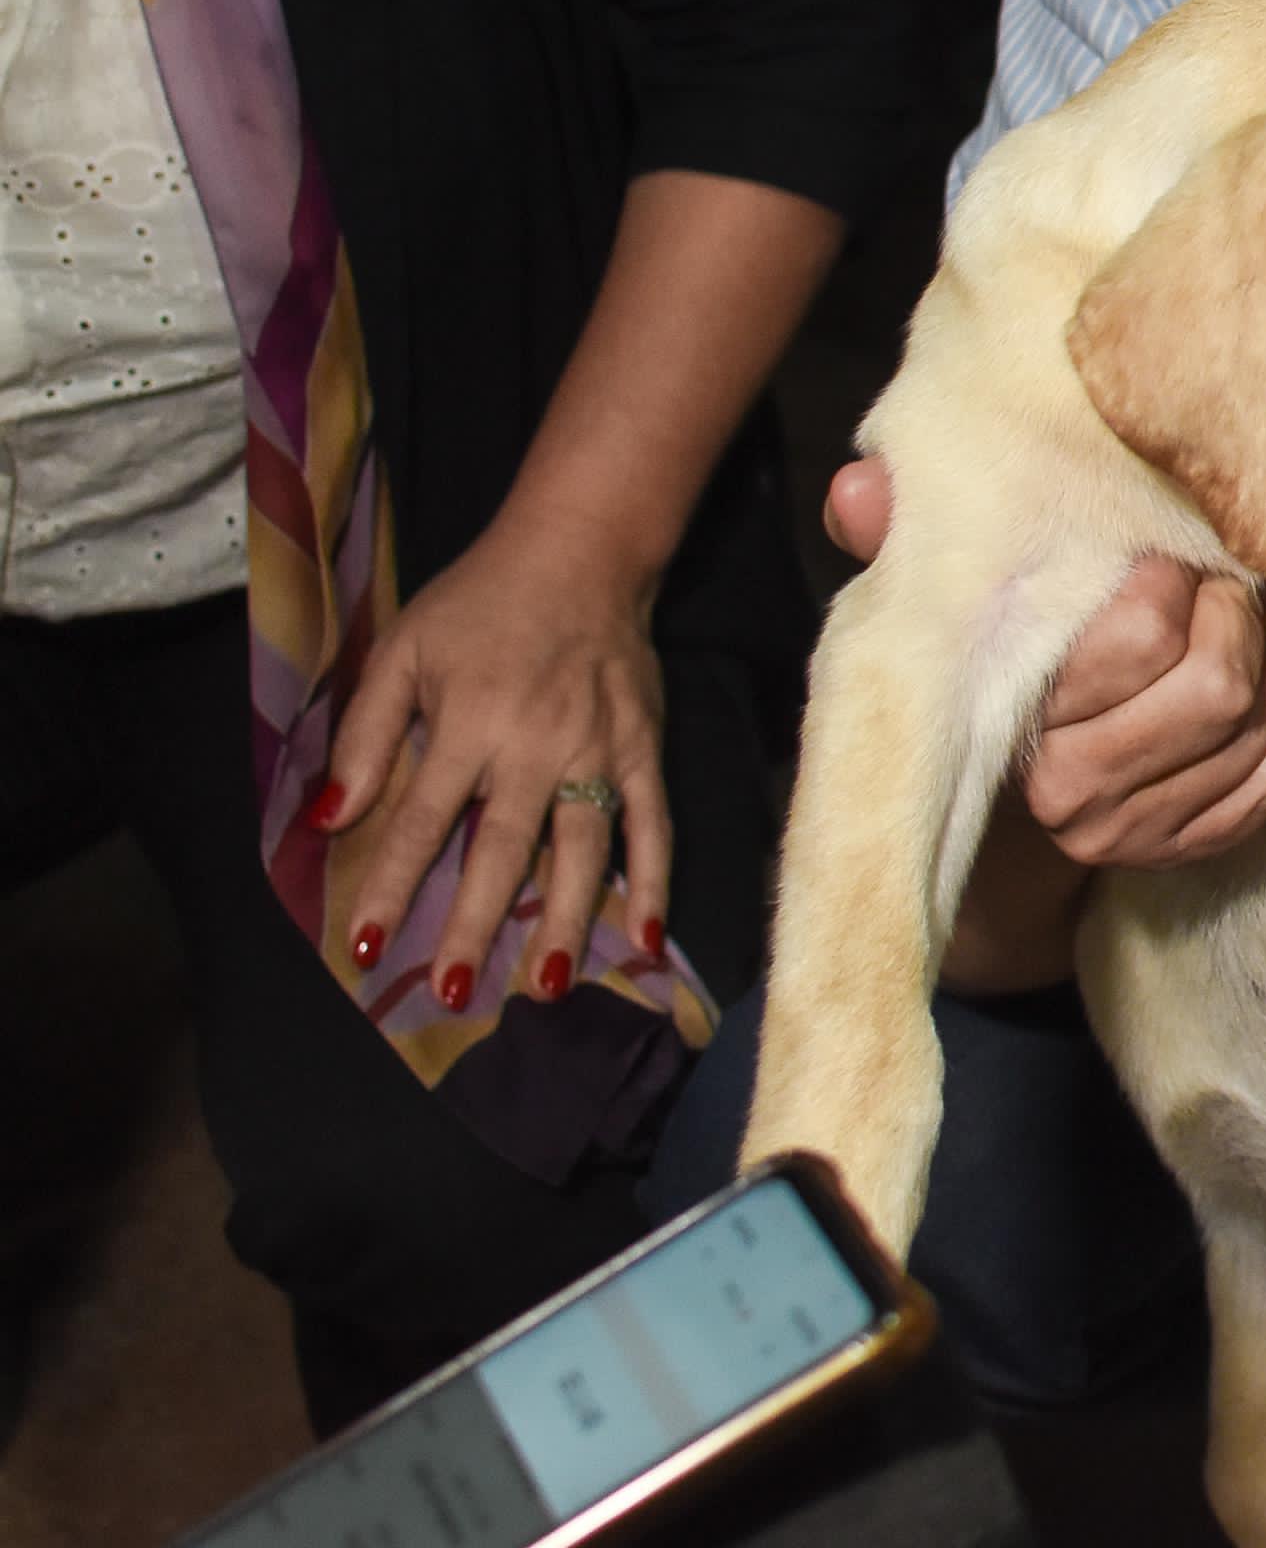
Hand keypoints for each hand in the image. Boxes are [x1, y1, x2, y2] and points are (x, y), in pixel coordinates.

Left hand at [320, 512, 670, 1014]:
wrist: (581, 552)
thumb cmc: (478, 604)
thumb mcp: (402, 651)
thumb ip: (365, 734)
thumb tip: (330, 817)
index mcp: (468, 723)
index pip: (421, 822)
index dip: (390, 887)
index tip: (367, 949)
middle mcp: (536, 747)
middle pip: (502, 852)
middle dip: (476, 927)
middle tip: (455, 995)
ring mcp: (600, 752)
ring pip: (581, 852)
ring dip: (565, 922)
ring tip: (546, 987)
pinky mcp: (645, 749)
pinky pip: (652, 826)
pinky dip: (651, 883)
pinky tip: (645, 940)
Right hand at [827, 456, 1265, 869]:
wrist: (1013, 792)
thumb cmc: (997, 659)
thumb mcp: (951, 592)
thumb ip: (901, 535)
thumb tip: (858, 489)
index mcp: (1024, 720)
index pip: (1142, 631)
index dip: (1177, 574)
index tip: (1171, 546)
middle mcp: (1078, 794)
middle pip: (1217, 681)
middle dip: (1239, 610)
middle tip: (1234, 571)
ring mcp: (1144, 832)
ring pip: (1259, 717)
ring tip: (1258, 608)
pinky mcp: (1203, 845)